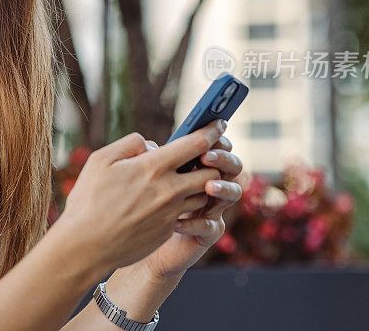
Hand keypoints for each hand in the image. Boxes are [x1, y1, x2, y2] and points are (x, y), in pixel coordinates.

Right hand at [53, 120, 225, 275]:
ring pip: (202, 195)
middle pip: (211, 172)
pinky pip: (186, 213)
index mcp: (153, 167)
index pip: (196, 144)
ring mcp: (171, 213)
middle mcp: (169, 190)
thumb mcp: (101, 160)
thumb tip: (152, 145)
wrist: (86, 246)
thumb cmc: (88, 201)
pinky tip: (164, 203)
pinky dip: (182, 204)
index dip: (212, 131)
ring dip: (198, 185)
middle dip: (212, 162)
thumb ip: (130, 144)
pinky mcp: (168, 231)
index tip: (219, 124)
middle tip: (203, 157)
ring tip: (181, 180)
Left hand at [131, 133, 242, 279]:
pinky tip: (177, 222)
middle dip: (224, 158)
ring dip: (223, 188)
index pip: (214, 146)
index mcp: (195, 167)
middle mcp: (208, 185)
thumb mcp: (139, 175)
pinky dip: (196, 223)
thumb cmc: (137, 202)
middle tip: (207, 156)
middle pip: (232, 166)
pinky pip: (211, 227)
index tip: (211, 129)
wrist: (135, 239)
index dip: (215, 137)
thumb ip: (147, 157)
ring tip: (208, 186)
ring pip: (233, 194)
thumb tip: (150, 146)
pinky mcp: (205, 234)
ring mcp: (210, 210)